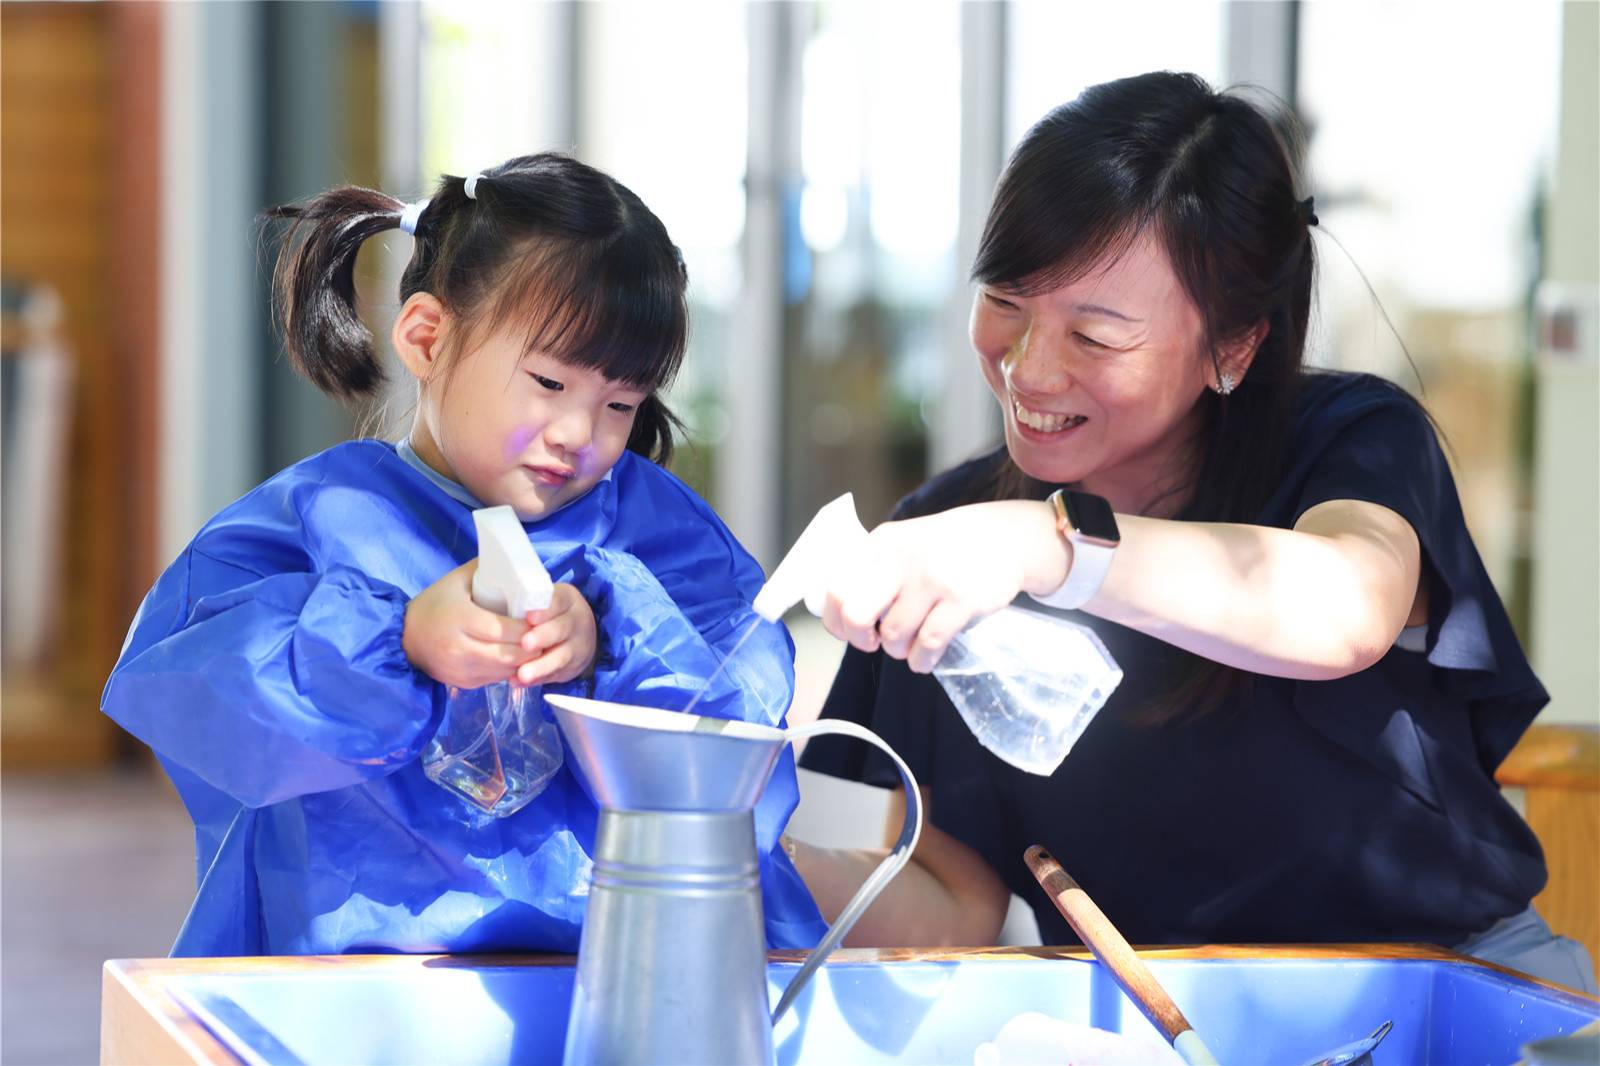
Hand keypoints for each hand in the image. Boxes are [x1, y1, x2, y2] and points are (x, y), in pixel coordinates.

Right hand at [403, 559, 531, 688]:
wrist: (405, 637)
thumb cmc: (435, 603)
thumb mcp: (457, 580)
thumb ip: (486, 570)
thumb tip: (517, 562)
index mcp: (459, 619)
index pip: (501, 630)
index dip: (525, 628)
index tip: (540, 621)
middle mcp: (459, 648)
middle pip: (507, 654)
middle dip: (532, 647)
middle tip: (546, 636)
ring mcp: (460, 669)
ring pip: (504, 671)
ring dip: (525, 661)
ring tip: (537, 646)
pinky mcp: (462, 683)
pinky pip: (495, 679)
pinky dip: (510, 670)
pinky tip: (518, 658)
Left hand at [512, 582, 597, 685]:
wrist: (579, 633)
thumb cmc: (550, 613)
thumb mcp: (546, 600)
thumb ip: (525, 601)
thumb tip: (489, 603)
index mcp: (566, 600)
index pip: (558, 601)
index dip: (544, 610)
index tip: (529, 617)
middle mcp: (576, 621)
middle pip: (562, 628)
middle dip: (543, 637)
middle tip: (525, 644)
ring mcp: (578, 646)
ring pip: (562, 656)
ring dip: (541, 665)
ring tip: (522, 674)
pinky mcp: (573, 667)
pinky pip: (555, 675)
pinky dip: (536, 679)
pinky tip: (518, 682)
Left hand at [820, 501, 1066, 672]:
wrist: (1003, 537)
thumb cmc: (944, 549)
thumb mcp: (901, 544)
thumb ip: (870, 571)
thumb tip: (837, 616)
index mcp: (880, 544)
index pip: (836, 588)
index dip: (836, 620)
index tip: (849, 631)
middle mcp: (901, 558)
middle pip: (855, 614)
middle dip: (859, 639)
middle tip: (873, 643)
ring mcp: (932, 579)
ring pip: (893, 636)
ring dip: (898, 651)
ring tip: (911, 645)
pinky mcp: (961, 599)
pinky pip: (927, 645)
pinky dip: (922, 661)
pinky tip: (925, 658)